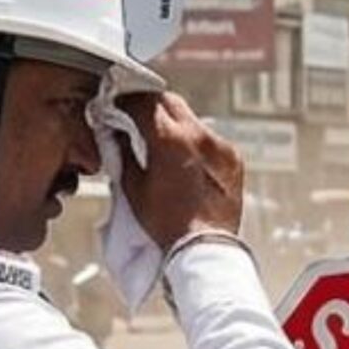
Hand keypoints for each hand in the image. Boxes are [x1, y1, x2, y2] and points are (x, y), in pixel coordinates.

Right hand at [117, 92, 243, 248]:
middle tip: (134, 117)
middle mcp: (200, 136)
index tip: (115, 106)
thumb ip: (122, 151)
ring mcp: (220, 146)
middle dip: (148, 105)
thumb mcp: (132, 186)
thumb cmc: (168, 224)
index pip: (143, 100)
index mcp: (171, 140)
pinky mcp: (233, 157)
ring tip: (158, 141)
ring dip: (172, 122)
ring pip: (190, 117)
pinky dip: (193, 141)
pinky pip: (209, 138)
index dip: (125, 100)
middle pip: (169, 101)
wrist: (204, 248)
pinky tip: (183, 159)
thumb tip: (116, 132)